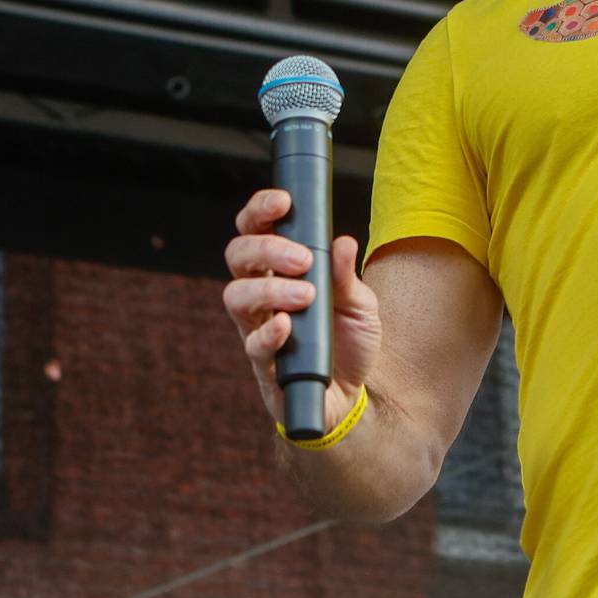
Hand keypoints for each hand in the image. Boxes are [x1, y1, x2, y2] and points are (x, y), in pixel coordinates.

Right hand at [222, 189, 381, 428]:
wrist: (353, 395)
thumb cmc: (349, 342)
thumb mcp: (361, 305)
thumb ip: (348, 275)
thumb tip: (343, 241)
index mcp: (281, 272)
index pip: (256, 232)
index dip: (260, 212)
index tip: (282, 202)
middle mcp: (262, 296)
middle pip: (238, 257)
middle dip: (266, 249)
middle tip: (302, 258)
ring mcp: (257, 329)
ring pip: (235, 297)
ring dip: (268, 289)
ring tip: (305, 294)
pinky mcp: (263, 366)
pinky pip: (251, 345)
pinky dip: (267, 332)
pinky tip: (286, 326)